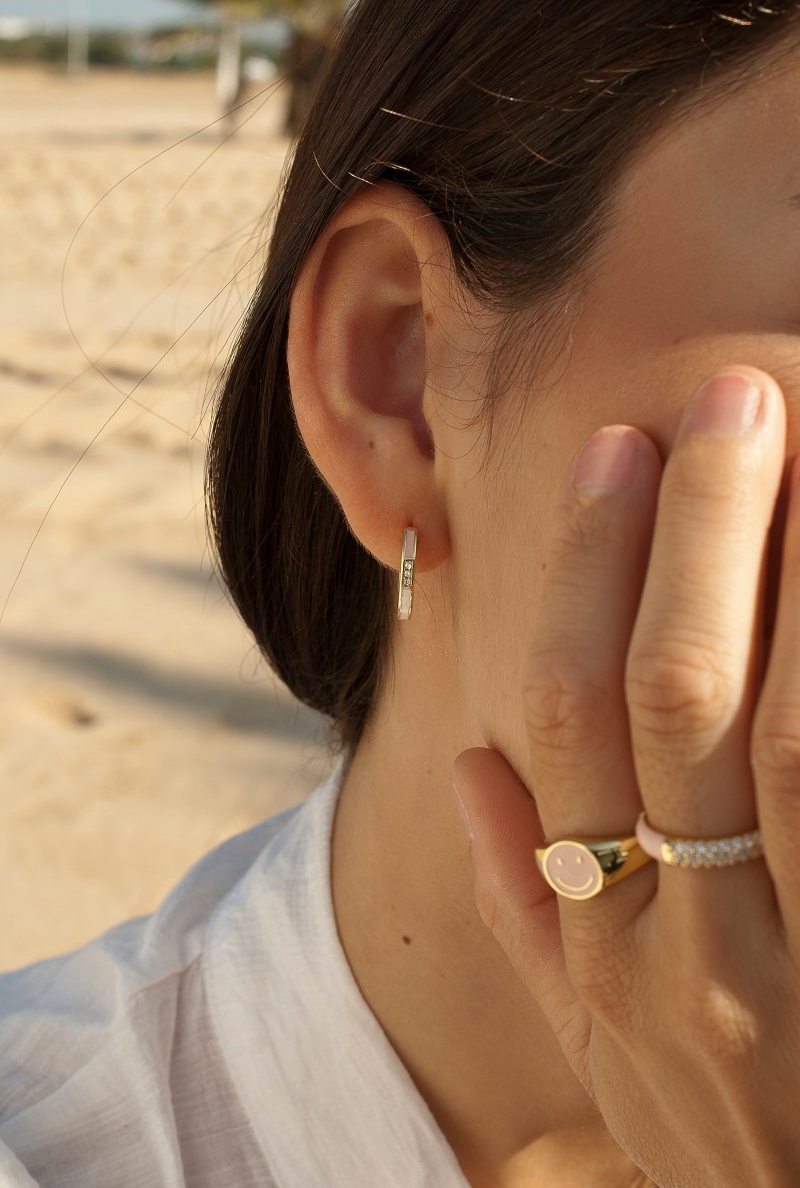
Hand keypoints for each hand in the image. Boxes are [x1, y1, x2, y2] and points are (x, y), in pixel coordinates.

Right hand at [450, 365, 799, 1187]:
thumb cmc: (724, 1152)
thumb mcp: (598, 1055)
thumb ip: (525, 917)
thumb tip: (477, 766)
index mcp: (605, 955)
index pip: (570, 717)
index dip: (589, 565)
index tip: (620, 450)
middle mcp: (695, 959)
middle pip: (679, 694)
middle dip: (700, 530)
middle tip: (731, 396)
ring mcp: (794, 966)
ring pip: (791, 729)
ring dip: (797, 572)